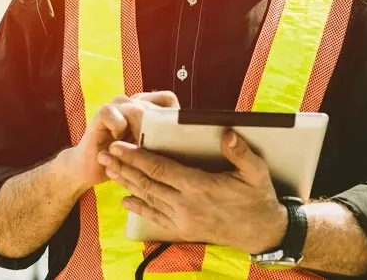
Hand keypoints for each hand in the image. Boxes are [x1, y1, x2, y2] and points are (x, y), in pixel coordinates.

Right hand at [61, 91, 178, 195]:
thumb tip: (191, 143)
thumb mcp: (148, 152)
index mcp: (146, 107)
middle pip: (152, 105)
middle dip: (155, 129)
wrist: (91, 166)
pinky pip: (113, 113)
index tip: (173, 139)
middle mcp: (132, 101)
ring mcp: (117, 105)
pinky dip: (117, 128)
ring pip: (136, 107)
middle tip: (153, 149)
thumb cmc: (123, 160)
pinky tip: (116, 142)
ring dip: (138, 131)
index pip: (168, 99)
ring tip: (135, 147)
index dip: (173, 116)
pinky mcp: (101, 113)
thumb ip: (164, 141)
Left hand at [99, 129, 286, 254]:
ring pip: (147, 199)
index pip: (160, 169)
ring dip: (126, 184)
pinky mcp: (183, 229)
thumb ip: (240, 152)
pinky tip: (125, 200)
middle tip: (103, 154)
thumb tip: (227, 134)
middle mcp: (186, 205)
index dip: (137, 157)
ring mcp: (182, 219)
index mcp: (200, 187)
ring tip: (109, 170)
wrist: (262, 232)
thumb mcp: (256, 172)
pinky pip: (155, 217)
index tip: (119, 146)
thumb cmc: (258, 198)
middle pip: (147, 183)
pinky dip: (138, 208)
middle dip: (123, 167)